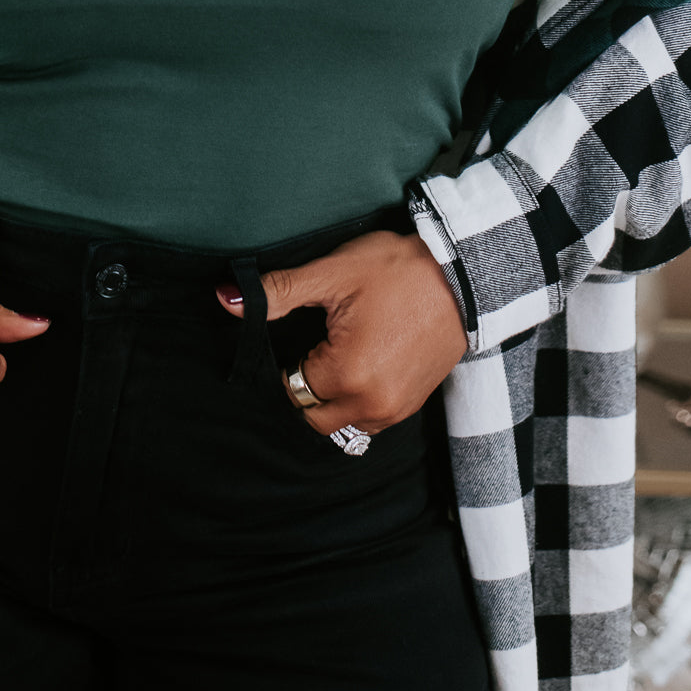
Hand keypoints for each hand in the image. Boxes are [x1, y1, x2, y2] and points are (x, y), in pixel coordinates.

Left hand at [217, 230, 467, 435]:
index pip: (291, 390)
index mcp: (347, 376)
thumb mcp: (332, 273)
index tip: (296, 335)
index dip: (284, 364)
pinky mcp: (415, 403)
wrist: (465, 273)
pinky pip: (372, 417)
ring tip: (338, 350)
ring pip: (343, 420)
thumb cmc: (398, 269)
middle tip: (313, 344)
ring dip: (332, 396)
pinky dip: (359, 397)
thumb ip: (277, 292)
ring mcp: (397, 409)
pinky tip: (363, 359)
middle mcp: (373, 405)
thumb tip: (225, 298)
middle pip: (314, 415)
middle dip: (305, 387)